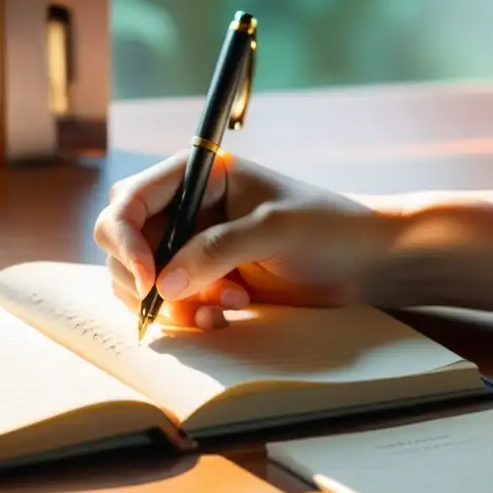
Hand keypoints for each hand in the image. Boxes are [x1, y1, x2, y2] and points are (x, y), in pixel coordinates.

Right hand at [94, 152, 401, 329]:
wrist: (367, 261)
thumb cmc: (328, 228)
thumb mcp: (274, 230)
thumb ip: (216, 250)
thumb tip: (161, 284)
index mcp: (198, 175)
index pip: (130, 200)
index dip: (126, 239)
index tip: (149, 277)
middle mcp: (187, 208)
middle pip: (124, 244)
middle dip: (148, 279)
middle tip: (188, 303)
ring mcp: (194, 246)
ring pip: (144, 280)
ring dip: (174, 302)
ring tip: (225, 308)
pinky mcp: (207, 280)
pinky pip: (171, 302)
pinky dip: (188, 316)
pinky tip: (225, 316)